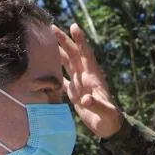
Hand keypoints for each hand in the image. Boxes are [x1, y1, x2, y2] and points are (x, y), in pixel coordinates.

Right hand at [55, 23, 122, 138]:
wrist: (108, 128)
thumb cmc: (110, 120)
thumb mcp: (105, 112)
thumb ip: (97, 104)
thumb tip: (86, 98)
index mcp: (93, 77)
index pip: (86, 54)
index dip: (80, 40)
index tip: (73, 26)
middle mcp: (85, 77)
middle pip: (73, 54)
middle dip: (63, 40)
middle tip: (51, 27)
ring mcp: (79, 84)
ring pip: (67, 63)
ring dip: (58, 52)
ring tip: (45, 42)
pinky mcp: (75, 93)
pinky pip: (62, 79)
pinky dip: (54, 72)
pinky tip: (45, 66)